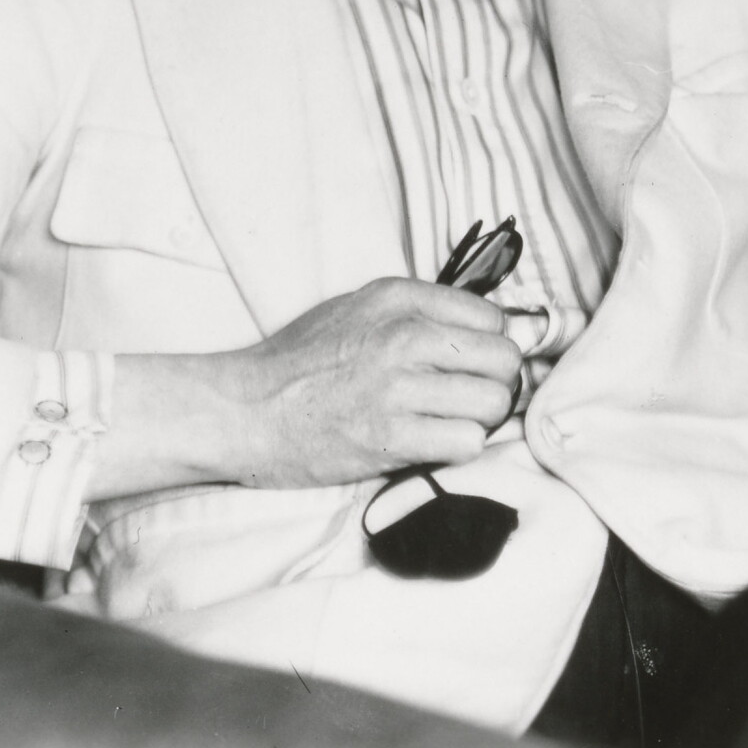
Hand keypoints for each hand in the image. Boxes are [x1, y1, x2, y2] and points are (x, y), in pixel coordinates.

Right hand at [232, 278, 522, 487]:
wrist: (245, 410)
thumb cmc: (301, 360)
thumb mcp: (359, 307)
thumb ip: (419, 310)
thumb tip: (488, 326)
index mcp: (398, 299)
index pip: (494, 317)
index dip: (491, 345)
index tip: (475, 364)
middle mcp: (404, 336)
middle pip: (503, 360)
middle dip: (495, 383)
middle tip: (470, 398)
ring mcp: (398, 388)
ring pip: (493, 403)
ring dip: (480, 420)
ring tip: (451, 423)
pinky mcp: (390, 438)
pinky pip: (467, 443)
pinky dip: (460, 448)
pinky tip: (434, 443)